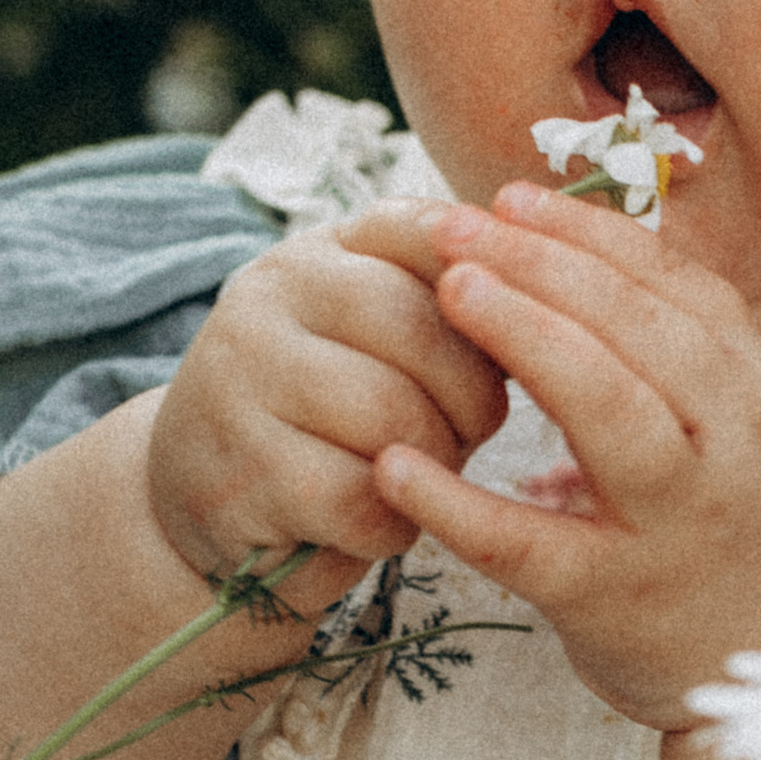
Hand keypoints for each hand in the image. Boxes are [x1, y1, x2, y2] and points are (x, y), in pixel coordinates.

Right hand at [145, 206, 508, 591]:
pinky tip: (378, 520)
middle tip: (471, 431)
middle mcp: (269, 296)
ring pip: (393, 417)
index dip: (492, 291)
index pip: (425, 234)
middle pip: (422, 330)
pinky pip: (360, 498)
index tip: (513, 339)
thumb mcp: (372, 337)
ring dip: (435, 464)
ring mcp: (243, 381)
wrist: (206, 496)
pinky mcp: (240, 474)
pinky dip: (391, 525)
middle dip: (473, 396)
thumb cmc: (325, 415)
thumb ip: (442, 301)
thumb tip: (554, 286)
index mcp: (319, 252)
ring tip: (421, 476)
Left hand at [368, 181, 760, 724]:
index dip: (592, 236)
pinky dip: (460, 504)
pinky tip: (397, 465)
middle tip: (453, 226)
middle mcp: (730, 452)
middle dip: (546, 265)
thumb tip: (588, 265)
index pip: (678, 291)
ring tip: (449, 289)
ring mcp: (675, 525)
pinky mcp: (614, 599)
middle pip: (643, 332)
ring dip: (528, 338)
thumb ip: (689, 355)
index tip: (511, 197)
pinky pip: (531, 544)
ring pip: (610, 412)